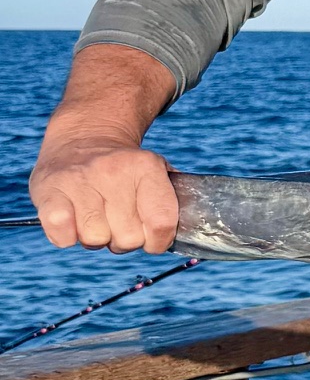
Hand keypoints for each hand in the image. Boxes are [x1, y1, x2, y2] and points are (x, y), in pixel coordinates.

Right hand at [30, 139, 177, 253]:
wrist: (82, 138)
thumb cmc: (126, 170)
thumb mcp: (157, 172)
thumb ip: (173, 201)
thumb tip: (190, 230)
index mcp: (146, 167)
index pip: (162, 225)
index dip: (158, 241)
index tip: (151, 236)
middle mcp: (113, 171)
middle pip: (129, 239)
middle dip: (124, 238)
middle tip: (116, 219)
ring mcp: (78, 180)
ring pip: (96, 240)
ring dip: (96, 237)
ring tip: (94, 216)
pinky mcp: (48, 191)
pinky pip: (63, 237)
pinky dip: (67, 236)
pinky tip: (72, 218)